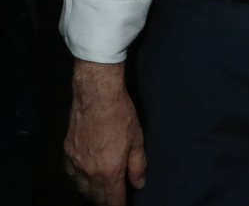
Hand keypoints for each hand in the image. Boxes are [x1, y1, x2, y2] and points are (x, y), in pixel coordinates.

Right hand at [64, 60, 145, 205]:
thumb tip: (139, 184)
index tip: (124, 204)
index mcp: (109, 172)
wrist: (96, 97)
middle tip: (116, 195)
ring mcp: (75, 165)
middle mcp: (88, 173)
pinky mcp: (66, 154)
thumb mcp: (137, 140)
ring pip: (82, 188)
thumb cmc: (121, 116)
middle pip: (96, 197)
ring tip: (103, 189)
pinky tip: (87, 176)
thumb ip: (137, 165)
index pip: (112, 200)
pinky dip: (80, 180)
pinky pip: (72, 176)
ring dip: (93, 192)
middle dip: (106, 200)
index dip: (119, 204)